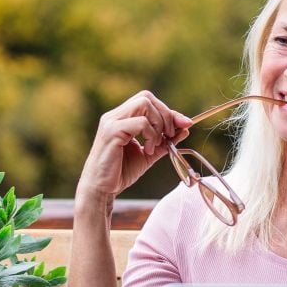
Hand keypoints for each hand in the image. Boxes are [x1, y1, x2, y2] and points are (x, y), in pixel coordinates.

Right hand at [76, 91, 190, 204]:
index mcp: (121, 118)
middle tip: (169, 136)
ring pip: (144, 104)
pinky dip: (151, 135)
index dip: (168, 111)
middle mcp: (115, 115)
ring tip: (155, 145)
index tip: (184, 124)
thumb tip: (185, 128)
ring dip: (158, 124)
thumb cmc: (120, 172)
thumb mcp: (148, 154)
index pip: (148, 101)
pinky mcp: (112, 131)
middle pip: (147, 97)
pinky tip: (147, 151)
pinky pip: (141, 123)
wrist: (101, 189)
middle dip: (166, 114)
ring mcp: (111, 121)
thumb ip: (164, 141)